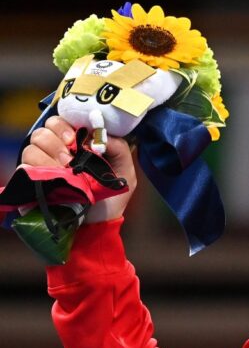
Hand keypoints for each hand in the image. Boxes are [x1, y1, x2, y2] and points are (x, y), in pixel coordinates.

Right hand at [21, 115, 137, 223]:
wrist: (99, 225)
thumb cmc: (112, 198)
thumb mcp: (126, 172)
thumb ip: (119, 148)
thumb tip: (100, 134)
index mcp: (79, 145)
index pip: (63, 121)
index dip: (65, 125)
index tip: (75, 138)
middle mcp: (58, 152)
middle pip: (44, 131)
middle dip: (56, 141)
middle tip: (70, 159)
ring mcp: (43, 166)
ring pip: (32, 146)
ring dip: (48, 156)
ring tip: (64, 171)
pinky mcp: (33, 181)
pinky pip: (24, 166)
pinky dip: (36, 169)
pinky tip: (52, 178)